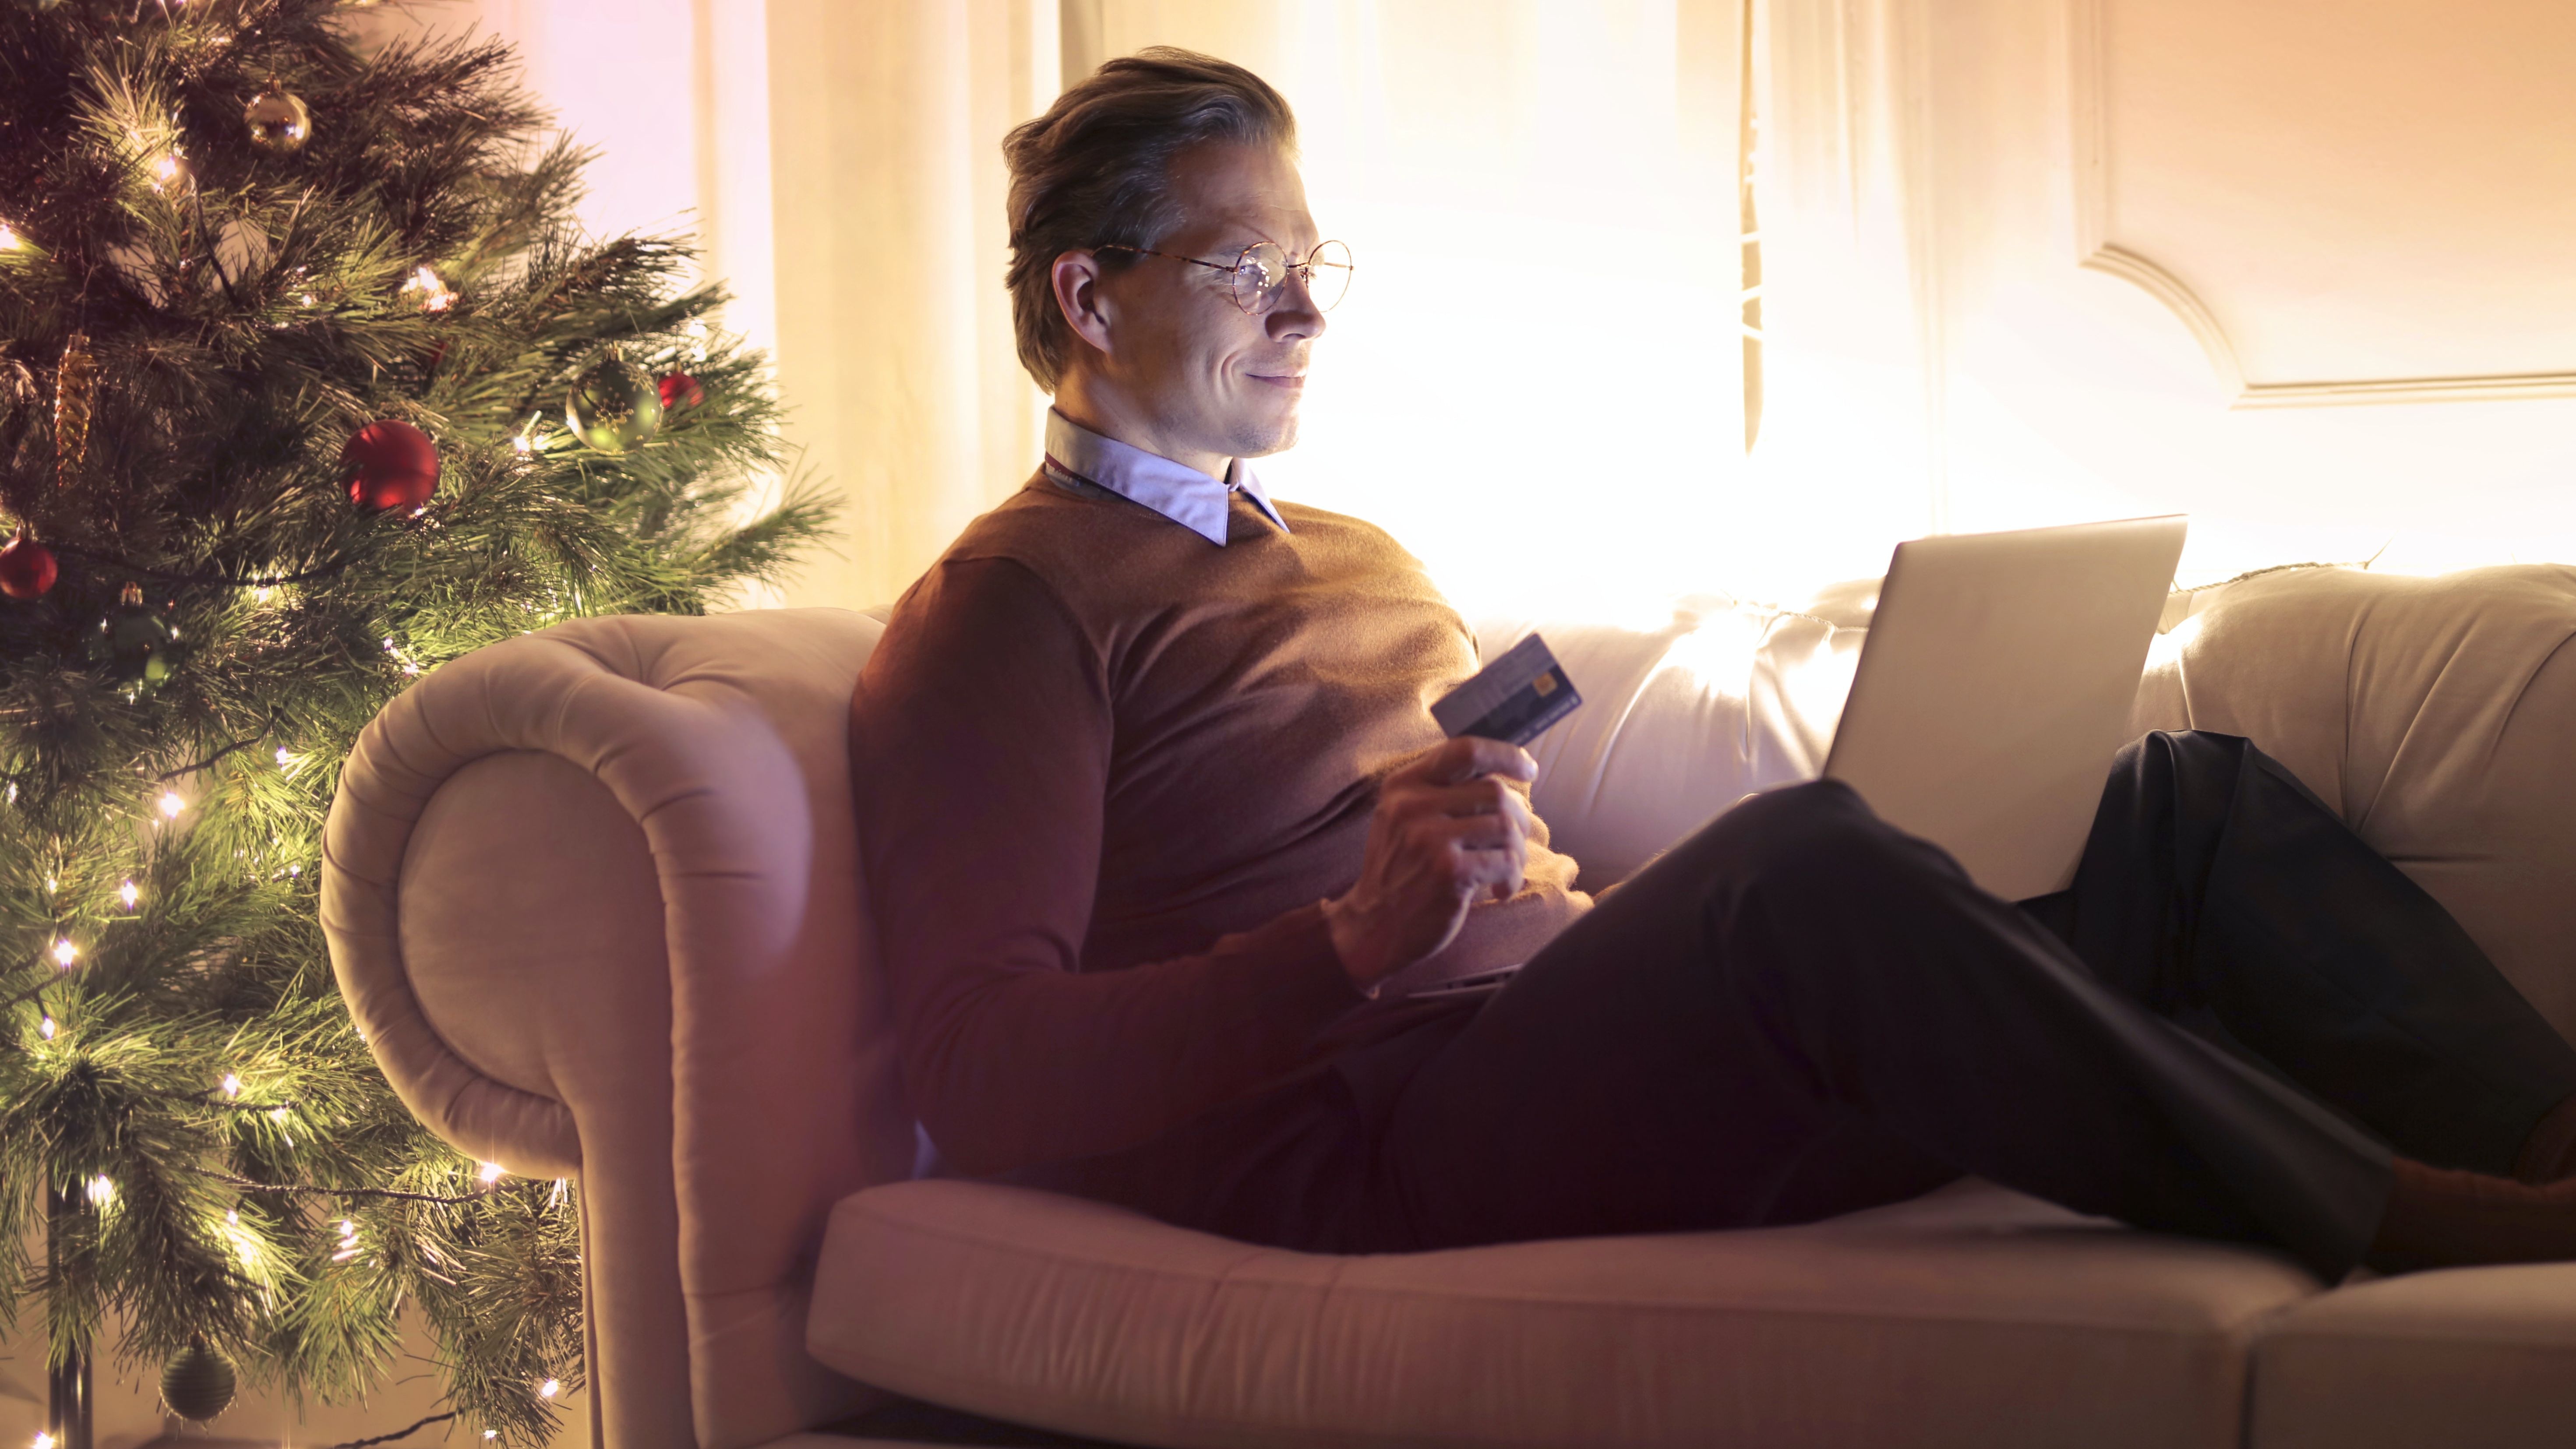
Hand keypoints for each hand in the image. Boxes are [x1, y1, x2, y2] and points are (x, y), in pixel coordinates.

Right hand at [1324, 737, 1536, 989]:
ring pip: (1506, 825)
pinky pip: (1506, 860)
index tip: (1529, 769)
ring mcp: (1429, 838)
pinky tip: (1500, 889)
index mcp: (1404, 785)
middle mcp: (1412, 805)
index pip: (1465, 750)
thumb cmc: (1401, 872)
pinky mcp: (1448, 871)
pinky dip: (1512, 876)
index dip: (1505, 755)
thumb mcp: (1404, 819)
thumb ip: (1442, 792)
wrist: (1373, 927)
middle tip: (1515, 841)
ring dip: (1518, 851)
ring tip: (1507, 869)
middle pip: (1495, 791)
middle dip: (1519, 817)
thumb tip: (1507, 778)